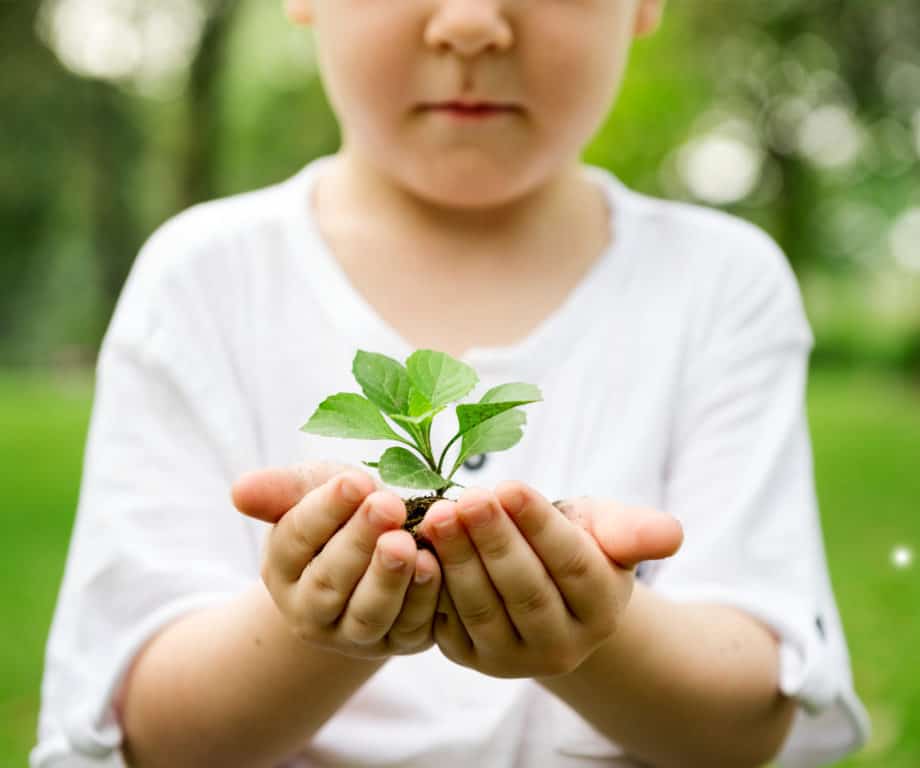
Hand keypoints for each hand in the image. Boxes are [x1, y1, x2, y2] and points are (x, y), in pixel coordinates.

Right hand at [231, 461, 442, 658]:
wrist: (383, 545)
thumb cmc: (346, 510)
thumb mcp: (315, 489)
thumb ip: (282, 490)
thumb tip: (240, 491)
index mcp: (282, 568)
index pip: (296, 538)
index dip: (325, 510)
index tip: (354, 481)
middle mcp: (311, 610)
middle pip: (330, 581)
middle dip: (359, 542)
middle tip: (387, 505)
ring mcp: (354, 634)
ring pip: (368, 614)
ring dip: (388, 578)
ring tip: (406, 543)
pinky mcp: (400, 642)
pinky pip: (411, 626)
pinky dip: (423, 598)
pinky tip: (434, 565)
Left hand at [419, 483, 681, 678]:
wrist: (542, 586)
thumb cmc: (576, 544)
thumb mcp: (605, 529)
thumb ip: (634, 531)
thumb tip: (672, 536)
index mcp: (603, 609)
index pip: (572, 565)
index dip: (539, 526)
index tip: (508, 486)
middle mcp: (563, 646)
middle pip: (526, 590)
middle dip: (493, 541)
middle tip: (466, 498)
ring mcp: (514, 659)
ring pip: (484, 609)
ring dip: (458, 560)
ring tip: (439, 516)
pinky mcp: (472, 658)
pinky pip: (449, 624)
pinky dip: (433, 585)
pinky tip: (419, 548)